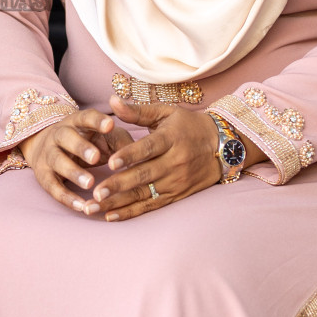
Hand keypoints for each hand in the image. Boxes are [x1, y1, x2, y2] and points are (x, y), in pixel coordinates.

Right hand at [17, 108, 131, 215]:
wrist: (46, 146)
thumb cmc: (87, 141)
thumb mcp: (104, 137)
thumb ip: (121, 142)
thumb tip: (141, 154)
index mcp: (77, 122)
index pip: (85, 117)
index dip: (97, 121)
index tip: (110, 124)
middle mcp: (59, 134)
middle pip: (66, 137)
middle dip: (81, 147)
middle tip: (96, 157)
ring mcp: (48, 154)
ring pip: (57, 161)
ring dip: (73, 172)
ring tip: (90, 183)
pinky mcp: (43, 175)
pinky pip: (52, 186)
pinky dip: (66, 197)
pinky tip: (82, 206)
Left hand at [88, 96, 220, 221]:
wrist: (223, 146)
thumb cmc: (188, 126)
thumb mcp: (166, 113)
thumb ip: (136, 111)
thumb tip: (111, 100)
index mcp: (170, 138)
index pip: (148, 148)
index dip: (130, 155)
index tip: (111, 162)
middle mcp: (174, 162)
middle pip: (144, 175)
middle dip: (118, 185)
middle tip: (95, 193)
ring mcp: (175, 181)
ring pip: (144, 194)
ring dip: (118, 202)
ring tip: (94, 207)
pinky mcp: (176, 195)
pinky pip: (151, 206)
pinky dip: (131, 212)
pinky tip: (111, 216)